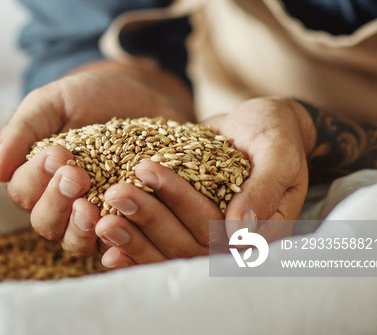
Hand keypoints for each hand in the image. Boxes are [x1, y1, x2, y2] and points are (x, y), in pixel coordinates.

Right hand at [0, 59, 193, 255]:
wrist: (141, 93)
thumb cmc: (88, 96)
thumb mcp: (51, 103)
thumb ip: (21, 132)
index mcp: (36, 177)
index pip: (23, 191)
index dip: (35, 177)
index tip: (57, 154)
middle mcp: (60, 204)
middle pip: (45, 222)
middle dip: (56, 201)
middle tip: (76, 176)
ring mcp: (93, 217)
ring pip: (74, 242)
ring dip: (79, 230)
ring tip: (91, 209)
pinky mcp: (127, 223)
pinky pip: (117, 245)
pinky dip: (116, 244)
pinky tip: (120, 230)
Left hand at [96, 97, 315, 267]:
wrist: (260, 130)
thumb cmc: (275, 135)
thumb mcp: (279, 153)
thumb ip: (263, 189)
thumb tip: (239, 230)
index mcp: (257, 232)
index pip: (213, 226)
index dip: (177, 203)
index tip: (145, 175)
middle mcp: (227, 243)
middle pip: (183, 243)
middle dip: (146, 217)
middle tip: (114, 193)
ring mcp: (202, 238)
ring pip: (164, 248)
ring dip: (130, 235)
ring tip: (98, 217)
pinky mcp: (182, 230)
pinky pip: (155, 244)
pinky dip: (129, 244)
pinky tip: (99, 239)